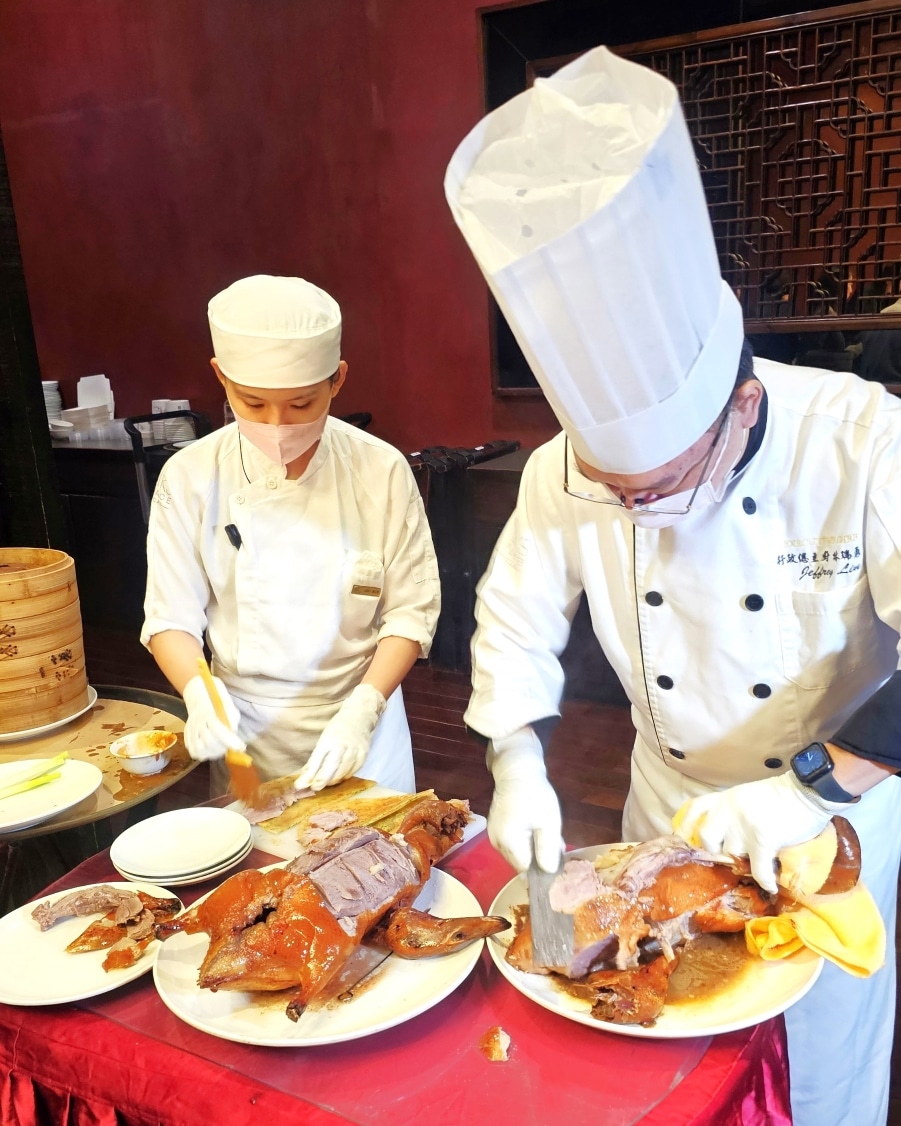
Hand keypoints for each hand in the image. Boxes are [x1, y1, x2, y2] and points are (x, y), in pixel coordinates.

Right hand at [182, 674, 245, 760]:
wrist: (198, 693)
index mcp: (208, 713)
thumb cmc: (216, 699)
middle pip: (208, 742)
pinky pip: (192, 749)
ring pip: (198, 749)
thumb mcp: (228, 703)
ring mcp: (190, 728)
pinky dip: (202, 754)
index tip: (239, 746)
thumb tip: (233, 732)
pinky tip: (209, 750)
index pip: (218, 730)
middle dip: (221, 748)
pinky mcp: (186, 733)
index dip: (229, 741)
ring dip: (212, 753)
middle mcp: (197, 721)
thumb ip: (232, 717)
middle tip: (229, 747)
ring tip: (220, 749)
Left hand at [295, 684, 386, 790]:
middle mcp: (342, 746)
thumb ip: (315, 760)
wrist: (359, 716)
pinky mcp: (364, 756)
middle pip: (330, 770)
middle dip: (320, 782)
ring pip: (342, 774)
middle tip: (314, 788)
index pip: (316, 762)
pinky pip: (352, 773)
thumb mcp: (322, 739)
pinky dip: (343, 777)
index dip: (308, 776)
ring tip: (326, 782)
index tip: (299, 786)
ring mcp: (355, 751)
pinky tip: (338, 776)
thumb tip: (305, 779)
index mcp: (328, 740)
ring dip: (332, 782)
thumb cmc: (337, 729)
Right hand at [487, 727, 562, 872]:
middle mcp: (496, 842)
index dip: (542, 865)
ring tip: (544, 831)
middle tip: (554, 841)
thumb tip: (549, 872)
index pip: (526, 869)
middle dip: (538, 857)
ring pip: (516, 854)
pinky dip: (524, 841)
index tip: (555, 852)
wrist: (517, 770)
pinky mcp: (495, 829)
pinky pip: (511, 844)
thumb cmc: (535, 794)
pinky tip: (534, 828)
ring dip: (532, 849)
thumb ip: (548, 849)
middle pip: (520, 863)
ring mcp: (493, 835)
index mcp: (509, 841)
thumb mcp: (549, 822)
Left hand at [672, 772, 846, 892]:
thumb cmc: (781, 795)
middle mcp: (727, 811)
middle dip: (716, 850)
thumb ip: (732, 810)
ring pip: (733, 854)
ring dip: (745, 862)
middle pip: (706, 837)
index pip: (694, 809)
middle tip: (732, 854)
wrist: (806, 793)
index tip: (683, 840)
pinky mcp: (762, 840)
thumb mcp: (747, 795)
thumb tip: (726, 835)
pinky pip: (758, 870)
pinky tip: (771, 885)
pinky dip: (765, 880)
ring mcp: (742, 826)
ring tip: (759, 863)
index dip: (685, 826)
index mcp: (724, 798)